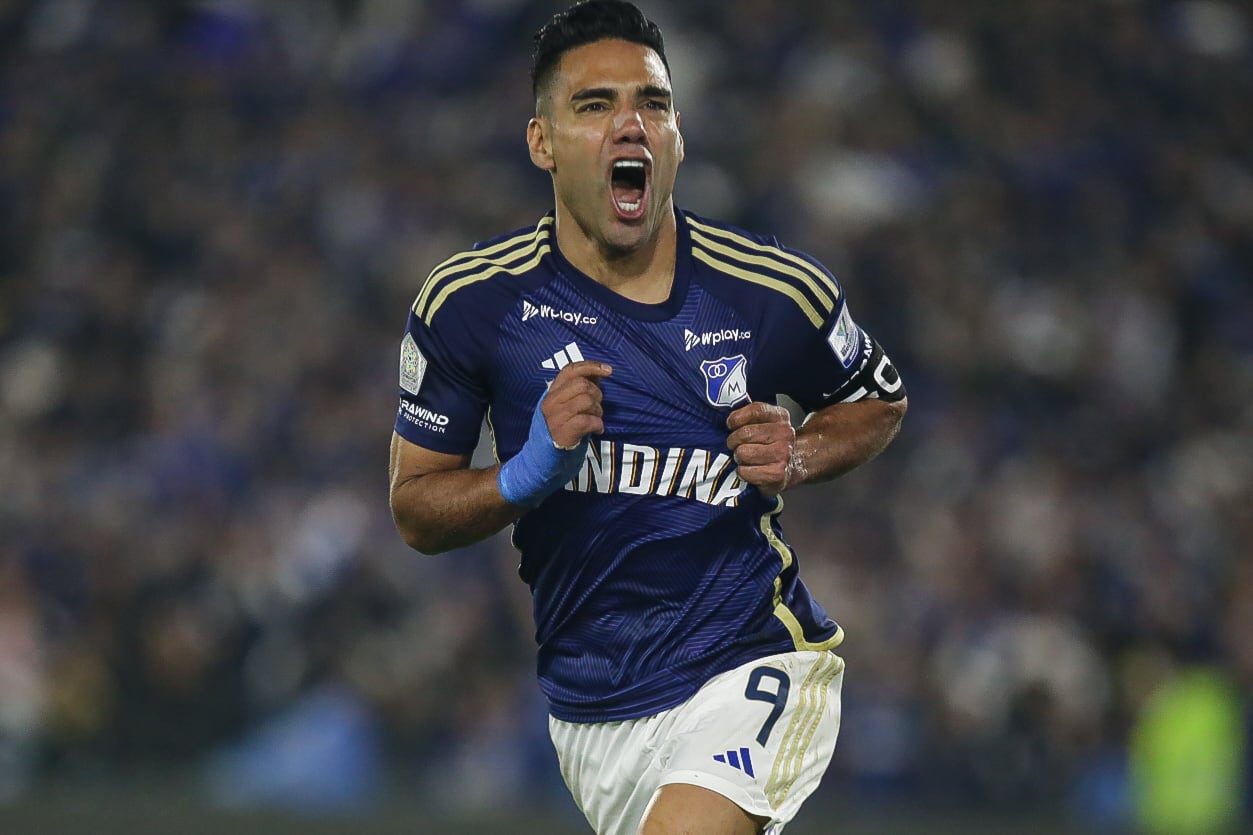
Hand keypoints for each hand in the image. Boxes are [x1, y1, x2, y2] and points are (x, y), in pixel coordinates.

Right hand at [497, 360, 612, 508]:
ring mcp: (555, 417)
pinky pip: (587, 420)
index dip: (591, 366)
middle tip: (597, 409)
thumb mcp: (566, 408)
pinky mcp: (562, 432)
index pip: (570, 370)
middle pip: (582, 384)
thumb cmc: (559, 434)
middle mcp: (550, 402)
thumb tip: (598, 373)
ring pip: (586, 400)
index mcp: (551, 393)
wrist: (540, 464)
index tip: (608, 370)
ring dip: (598, 411)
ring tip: (595, 420)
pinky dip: (598, 424)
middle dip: (597, 395)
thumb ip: (580, 390)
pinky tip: (597, 430)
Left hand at [726, 402, 796, 496]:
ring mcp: (783, 454)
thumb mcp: (764, 421)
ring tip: (745, 457)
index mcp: (780, 416)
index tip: (730, 424)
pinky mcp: (777, 474)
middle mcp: (785, 434)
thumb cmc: (770, 442)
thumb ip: (748, 414)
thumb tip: (727, 413)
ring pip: (743, 453)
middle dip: (734, 440)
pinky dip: (742, 472)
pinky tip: (750, 469)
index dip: (736, 418)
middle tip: (736, 445)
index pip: (755, 411)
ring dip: (739, 457)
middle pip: (745, 433)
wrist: (793, 465)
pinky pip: (745, 471)